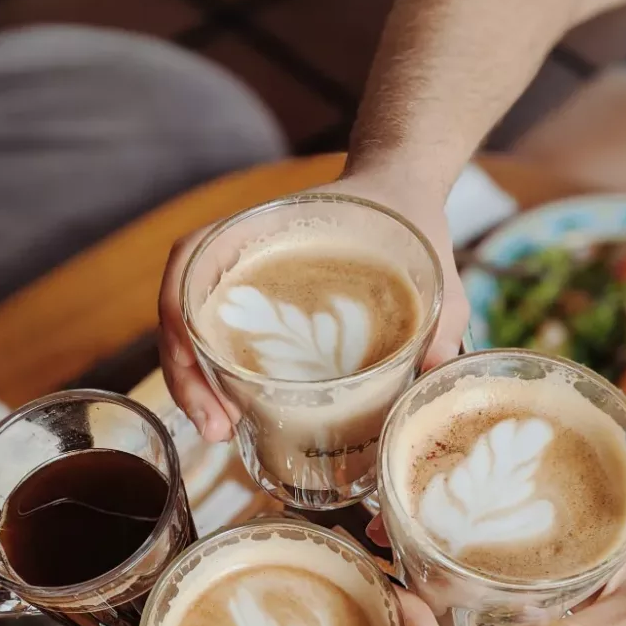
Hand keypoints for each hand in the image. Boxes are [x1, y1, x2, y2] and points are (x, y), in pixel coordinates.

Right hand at [158, 171, 466, 442]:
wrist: (404, 195)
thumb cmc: (411, 223)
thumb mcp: (432, 268)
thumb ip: (443, 317)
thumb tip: (437, 371)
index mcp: (270, 231)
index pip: (191, 261)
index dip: (182, 319)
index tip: (209, 366)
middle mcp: (244, 254)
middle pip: (183, 310)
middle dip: (186, 376)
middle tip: (216, 429)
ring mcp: (248, 282)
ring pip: (194, 331)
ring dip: (193, 383)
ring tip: (219, 430)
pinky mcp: (261, 307)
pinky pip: (221, 340)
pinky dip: (215, 376)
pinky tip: (235, 412)